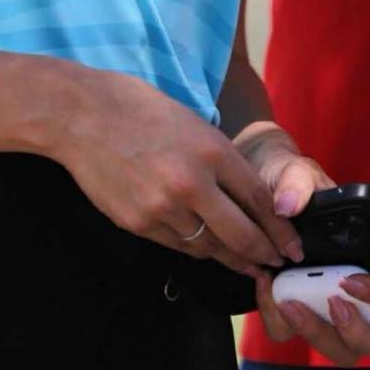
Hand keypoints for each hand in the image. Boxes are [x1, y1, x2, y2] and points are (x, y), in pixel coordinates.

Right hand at [52, 68, 305, 273]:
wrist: (79, 114)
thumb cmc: (135, 106)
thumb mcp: (190, 120)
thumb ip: (217, 157)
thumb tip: (244, 192)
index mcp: (210, 150)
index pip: (259, 200)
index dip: (279, 227)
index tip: (291, 243)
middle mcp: (192, 184)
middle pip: (241, 235)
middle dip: (264, 253)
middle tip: (277, 262)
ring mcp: (163, 208)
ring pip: (209, 247)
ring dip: (229, 256)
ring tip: (245, 263)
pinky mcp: (139, 224)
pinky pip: (177, 245)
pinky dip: (194, 248)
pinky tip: (203, 246)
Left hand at [237, 125, 369, 363]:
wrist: (258, 197)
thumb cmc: (294, 186)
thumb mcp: (297, 174)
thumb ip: (297, 181)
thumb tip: (287, 205)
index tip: (351, 280)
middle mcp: (366, 298)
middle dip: (360, 333)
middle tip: (332, 304)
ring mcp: (335, 315)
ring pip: (343, 351)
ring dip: (317, 334)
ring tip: (289, 302)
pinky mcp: (300, 320)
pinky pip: (293, 337)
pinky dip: (277, 320)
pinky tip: (265, 285)